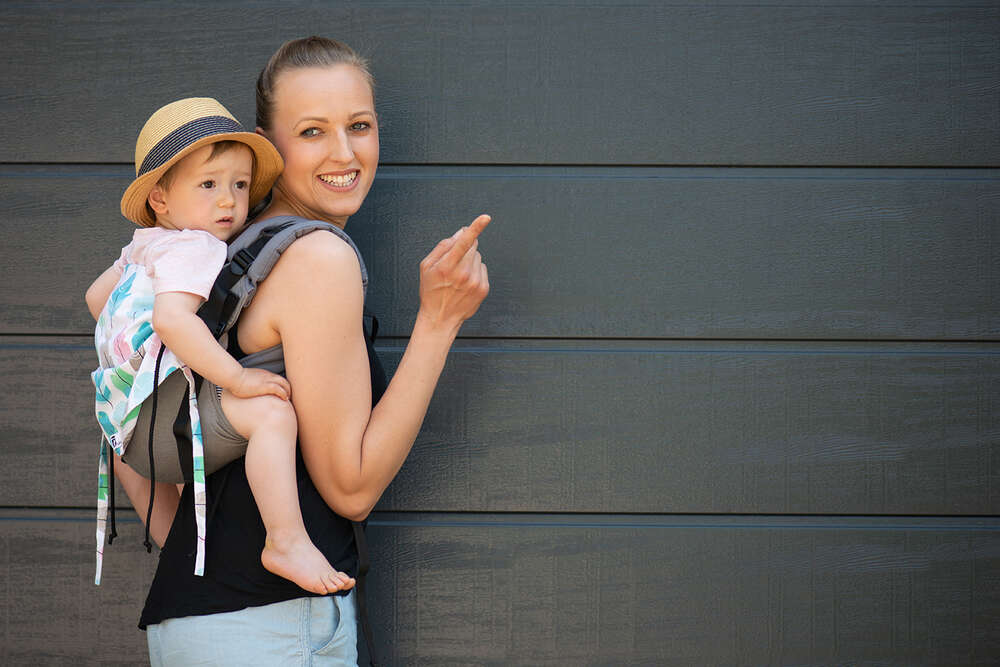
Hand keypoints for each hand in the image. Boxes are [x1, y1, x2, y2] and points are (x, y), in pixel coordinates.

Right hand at [230, 367, 291, 399]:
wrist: (234, 377)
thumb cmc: (236, 379)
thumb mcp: (247, 380)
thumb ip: (251, 382)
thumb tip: (248, 388)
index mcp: (264, 374)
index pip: (277, 378)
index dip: (282, 385)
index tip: (283, 392)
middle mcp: (268, 376)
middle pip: (284, 380)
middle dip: (288, 388)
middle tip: (288, 396)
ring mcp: (267, 380)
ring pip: (284, 384)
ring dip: (288, 391)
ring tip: (287, 398)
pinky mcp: (265, 386)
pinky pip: (279, 389)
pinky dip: (284, 394)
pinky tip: (285, 399)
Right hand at [418, 214, 490, 331]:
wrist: (440, 318)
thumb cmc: (431, 291)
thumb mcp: (426, 267)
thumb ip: (443, 247)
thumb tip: (460, 233)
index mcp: (447, 267)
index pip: (463, 243)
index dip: (475, 228)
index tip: (485, 218)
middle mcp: (463, 274)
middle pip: (472, 246)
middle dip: (464, 248)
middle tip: (453, 262)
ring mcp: (475, 281)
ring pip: (478, 257)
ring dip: (469, 260)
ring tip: (458, 276)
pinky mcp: (483, 288)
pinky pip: (482, 268)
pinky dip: (475, 271)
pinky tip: (465, 282)